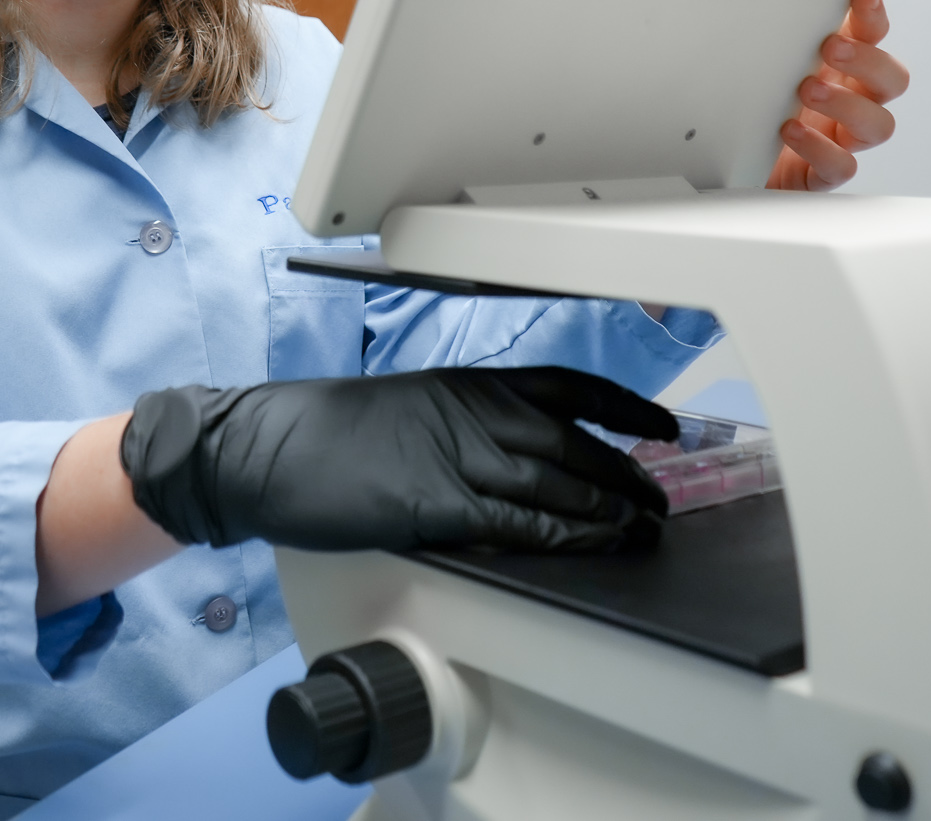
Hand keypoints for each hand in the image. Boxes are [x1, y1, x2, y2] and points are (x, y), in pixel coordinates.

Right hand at [119, 367, 677, 553]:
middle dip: (628, 472)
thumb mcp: (411, 409)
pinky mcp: (435, 504)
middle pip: (577, 441)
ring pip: (558, 483)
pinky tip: (592, 547)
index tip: (664, 425)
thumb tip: (519, 460)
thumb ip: (466, 427)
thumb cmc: (327, 433)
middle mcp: (472, 413)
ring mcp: (455, 457)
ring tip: (641, 531)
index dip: (627, 407)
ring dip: (609, 510)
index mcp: (468, 383)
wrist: (265, 448)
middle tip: (661, 500)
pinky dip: (565, 535)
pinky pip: (518, 522)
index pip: (570, 386)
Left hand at [768, 0, 908, 191]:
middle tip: (831, 47)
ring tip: (808, 90)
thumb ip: (779, 39)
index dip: (873, 16)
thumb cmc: (753, 109)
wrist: (728, 164)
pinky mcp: (822, 175)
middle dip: (867, 61)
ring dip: (846, 104)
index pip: (873, 37)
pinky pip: (841, 166)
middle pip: (893, 79)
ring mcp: (840, 140)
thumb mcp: (763, 67)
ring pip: (878, 125)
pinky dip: (820, 148)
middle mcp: (849, 102)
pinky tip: (791, 131)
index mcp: (840, 69)